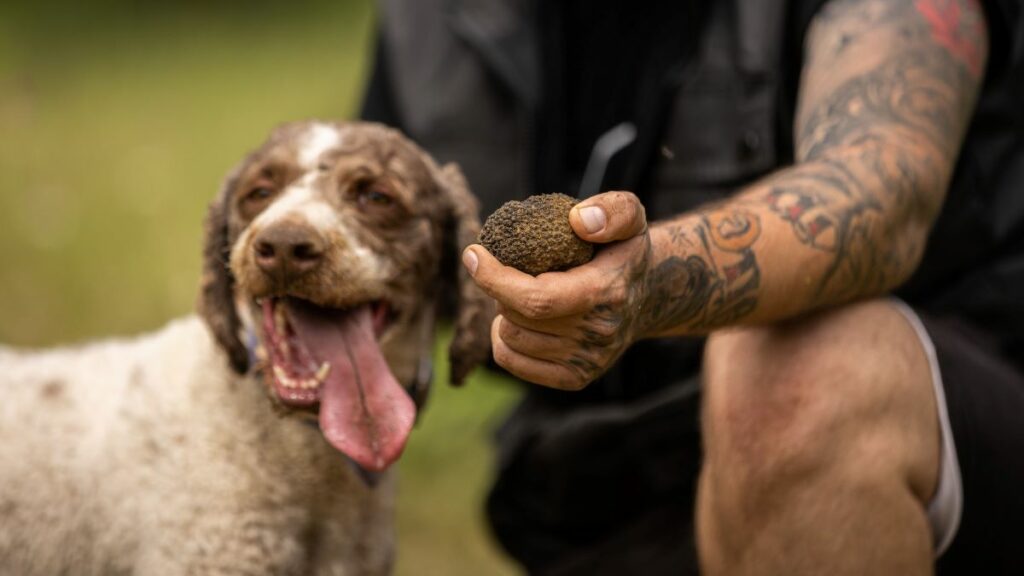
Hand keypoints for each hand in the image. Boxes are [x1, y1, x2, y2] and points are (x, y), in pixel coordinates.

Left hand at [462, 191, 650, 389]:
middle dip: (501, 289)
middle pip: (517, 317)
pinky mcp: (576, 378)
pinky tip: (516, 320)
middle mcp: (598, 332)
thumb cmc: (624, 250)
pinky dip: (504, 340)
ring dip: (503, 313)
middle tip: (511, 270)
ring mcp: (587, 360)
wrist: (649, 297)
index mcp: (606, 292)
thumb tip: (578, 221)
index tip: (474, 254)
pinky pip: (513, 362)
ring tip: (518, 294)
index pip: (537, 299)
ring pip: (510, 339)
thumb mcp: (631, 215)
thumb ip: (613, 210)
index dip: (495, 279)